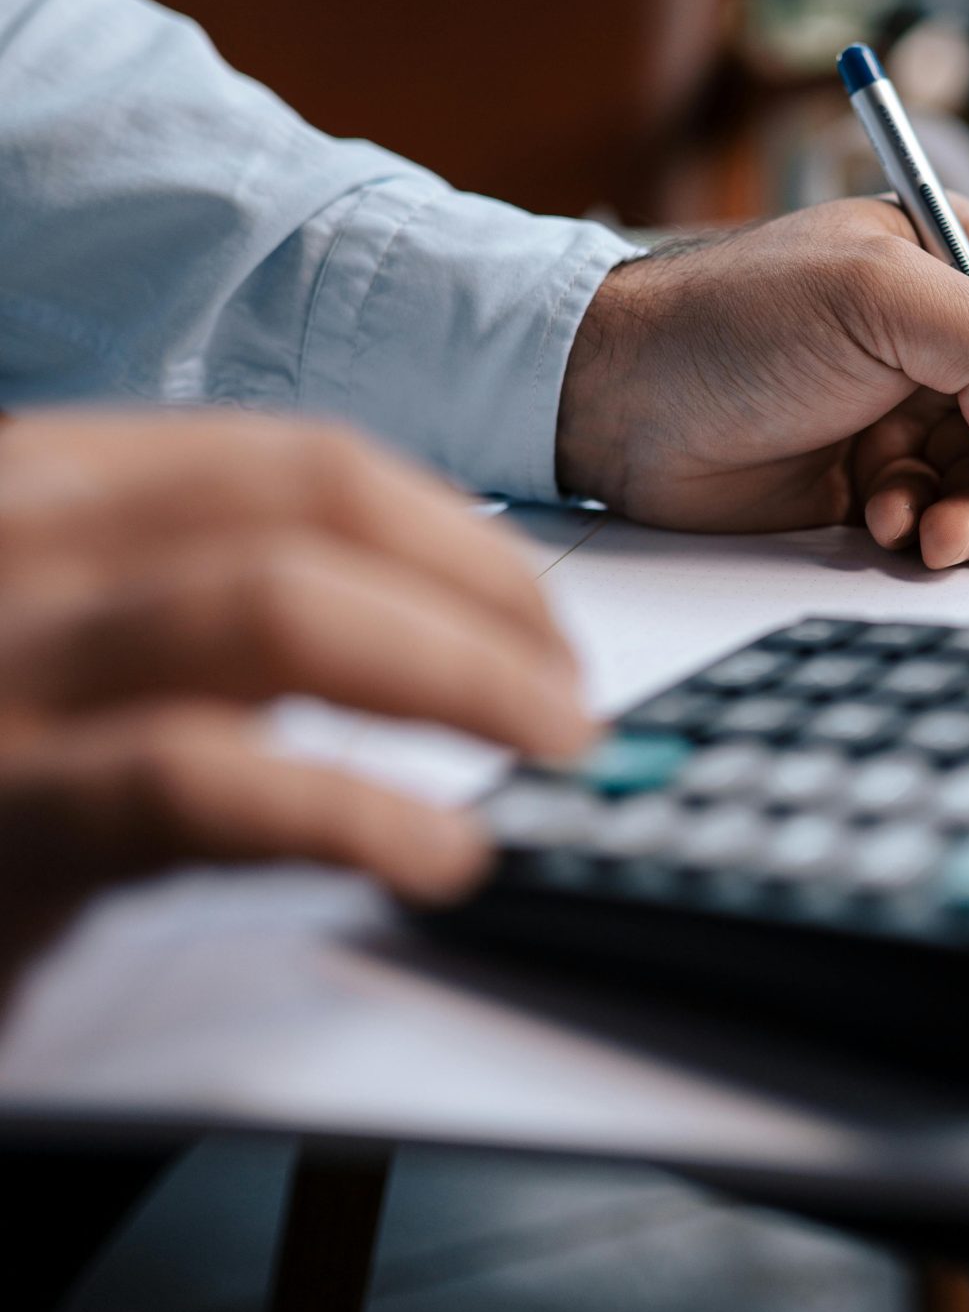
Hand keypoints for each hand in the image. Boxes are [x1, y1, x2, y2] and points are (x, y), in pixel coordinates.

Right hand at [0, 410, 589, 976]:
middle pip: (311, 510)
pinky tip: (438, 851)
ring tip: (549, 748)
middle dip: (480, 594)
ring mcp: (0, 662)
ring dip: (455, 674)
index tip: (537, 613)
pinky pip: (203, 783)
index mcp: (42, 482)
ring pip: (279, 607)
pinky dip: (352, 810)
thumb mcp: (56, 644)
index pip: (297, 460)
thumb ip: (191, 607)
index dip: (452, 532)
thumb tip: (417, 625)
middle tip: (568, 694)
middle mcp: (15, 535)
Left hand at [557, 196, 968, 569]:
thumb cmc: (729, 319)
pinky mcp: (863, 476)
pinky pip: (934, 512)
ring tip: (943, 535)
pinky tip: (883, 523)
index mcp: (949, 261)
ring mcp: (900, 408)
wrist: (615, 398)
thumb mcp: (876, 300)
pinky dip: (924, 528)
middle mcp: (934, 334)